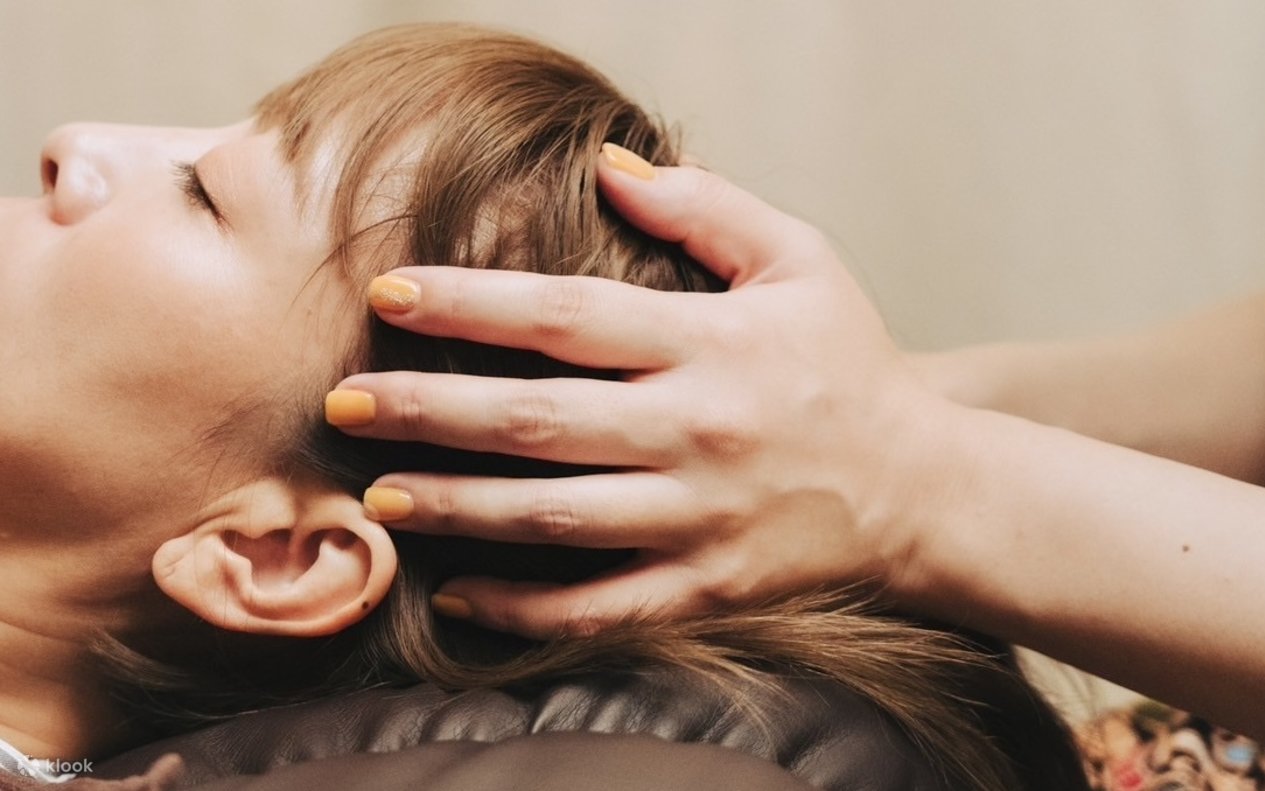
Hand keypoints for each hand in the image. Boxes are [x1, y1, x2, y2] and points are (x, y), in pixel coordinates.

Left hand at [329, 150, 946, 637]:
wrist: (920, 488)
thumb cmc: (848, 364)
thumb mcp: (799, 261)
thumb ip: (706, 208)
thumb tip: (611, 160)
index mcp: (710, 345)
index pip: (566, 319)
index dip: (470, 305)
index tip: (390, 298)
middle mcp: (696, 431)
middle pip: (537, 422)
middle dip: (429, 411)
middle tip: (343, 403)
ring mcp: (699, 518)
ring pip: (554, 518)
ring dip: (457, 509)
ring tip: (378, 496)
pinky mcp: (706, 586)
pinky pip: (602, 607)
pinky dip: (527, 609)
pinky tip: (458, 597)